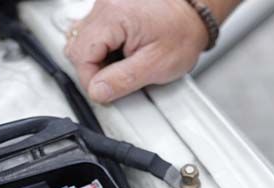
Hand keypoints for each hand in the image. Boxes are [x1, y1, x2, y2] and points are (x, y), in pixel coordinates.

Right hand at [65, 0, 209, 102]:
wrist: (196, 12)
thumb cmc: (183, 32)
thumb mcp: (155, 65)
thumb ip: (122, 80)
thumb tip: (97, 91)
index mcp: (113, 17)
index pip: (81, 56)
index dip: (90, 80)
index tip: (105, 92)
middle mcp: (105, 5)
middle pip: (77, 46)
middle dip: (92, 69)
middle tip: (114, 80)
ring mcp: (107, 4)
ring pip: (83, 39)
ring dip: (96, 58)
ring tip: (120, 65)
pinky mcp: (111, 7)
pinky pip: (95, 30)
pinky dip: (103, 46)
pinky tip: (119, 53)